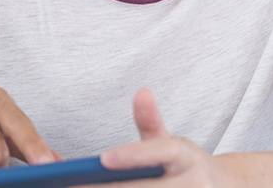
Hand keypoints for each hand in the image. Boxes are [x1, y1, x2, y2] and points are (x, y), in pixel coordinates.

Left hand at [97, 89, 227, 186]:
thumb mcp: (169, 141)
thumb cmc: (184, 166)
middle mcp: (195, 183)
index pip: (161, 152)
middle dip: (112, 187)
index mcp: (188, 157)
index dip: (133, 155)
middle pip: (151, 187)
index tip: (104, 159)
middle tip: (77, 186)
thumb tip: (142, 93)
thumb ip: (149, 121)